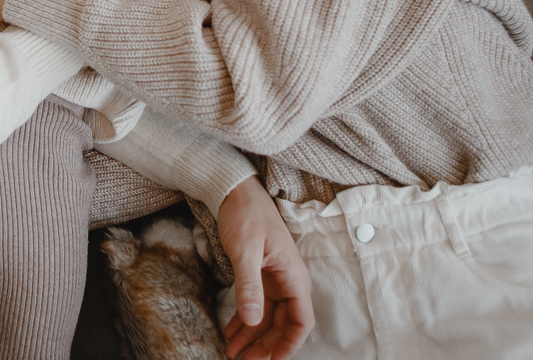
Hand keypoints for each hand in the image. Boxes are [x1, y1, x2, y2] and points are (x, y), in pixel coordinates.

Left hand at [216, 177, 312, 358]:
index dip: (289, 343)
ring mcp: (274, 277)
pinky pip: (257, 303)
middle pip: (283, 323)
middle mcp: (287, 279)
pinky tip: (231, 332)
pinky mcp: (260, 273)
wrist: (234, 189)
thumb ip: (249, 285)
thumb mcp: (244, 250)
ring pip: (268, 316)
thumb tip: (253, 319)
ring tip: (233, 352)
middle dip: (266, 345)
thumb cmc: (244, 214)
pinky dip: (245, 320)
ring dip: (253, 336)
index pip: (300, 319)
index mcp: (292, 274)